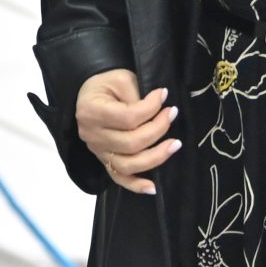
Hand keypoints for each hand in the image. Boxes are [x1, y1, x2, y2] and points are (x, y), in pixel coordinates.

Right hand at [75, 68, 177, 194]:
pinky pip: (119, 178)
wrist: (91, 94)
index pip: (128, 118)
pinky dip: (136, 185)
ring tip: (174, 144)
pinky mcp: (104, 160)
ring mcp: (97, 151)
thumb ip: (139, 95)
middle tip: (172, 114)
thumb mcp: (122, 79)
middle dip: (158, 129)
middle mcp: (91, 135)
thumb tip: (161, 108)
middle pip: (131, 143)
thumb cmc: (107, 85)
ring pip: (128, 164)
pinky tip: (153, 188)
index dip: (151, 108)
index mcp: (92, 111)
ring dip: (156, 157)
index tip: (164, 95)